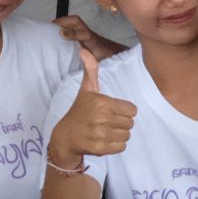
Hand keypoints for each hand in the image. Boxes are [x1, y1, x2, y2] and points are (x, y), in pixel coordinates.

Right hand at [55, 43, 136, 160]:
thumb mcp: (86, 90)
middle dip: (121, 122)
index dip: (124, 110)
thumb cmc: (79, 111)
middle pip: (130, 123)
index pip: (132, 109)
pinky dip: (115, 145)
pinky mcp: (101, 148)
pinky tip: (104, 140)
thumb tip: (83, 49)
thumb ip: (90, 70)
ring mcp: (101, 134)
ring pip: (127, 135)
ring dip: (119, 134)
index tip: (112, 111)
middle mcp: (102, 118)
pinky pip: (121, 147)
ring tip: (106, 130)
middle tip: (108, 121)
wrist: (65, 137)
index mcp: (102, 103)